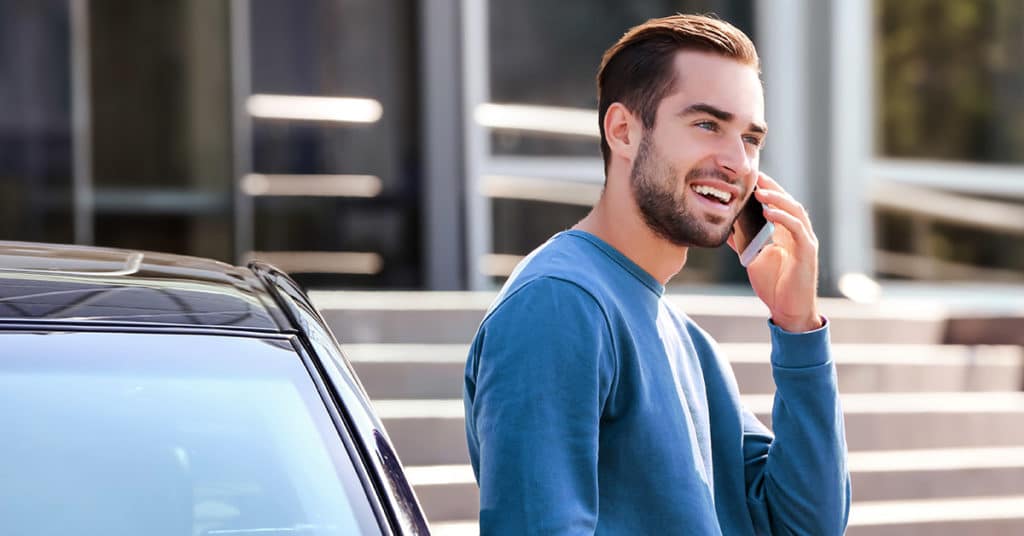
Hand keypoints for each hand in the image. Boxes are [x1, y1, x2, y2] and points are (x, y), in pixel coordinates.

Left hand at [727, 172, 821, 331]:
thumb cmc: (774, 286)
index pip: (780, 206)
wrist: (788, 310)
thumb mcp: (753, 260)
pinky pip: (797, 230)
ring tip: (760, 192)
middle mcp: (799, 234)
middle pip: (789, 203)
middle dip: (773, 189)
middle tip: (756, 176)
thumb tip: (726, 228)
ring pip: (795, 212)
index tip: (752, 178)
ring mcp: (805, 242)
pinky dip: (784, 219)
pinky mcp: (807, 253)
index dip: (768, 191)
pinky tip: (769, 213)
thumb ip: (744, 243)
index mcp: (787, 234)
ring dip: (778, 200)